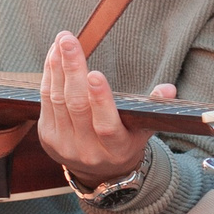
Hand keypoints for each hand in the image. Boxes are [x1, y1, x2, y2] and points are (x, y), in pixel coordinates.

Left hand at [37, 30, 172, 187]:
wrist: (98, 172)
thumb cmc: (125, 142)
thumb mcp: (143, 129)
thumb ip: (154, 108)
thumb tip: (168, 89)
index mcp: (115, 149)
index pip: (105, 125)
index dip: (100, 100)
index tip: (95, 74)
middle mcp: (86, 149)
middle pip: (77, 106)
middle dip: (72, 69)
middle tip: (69, 41)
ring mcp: (64, 144)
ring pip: (58, 100)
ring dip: (58, 67)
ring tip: (62, 41)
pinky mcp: (47, 136)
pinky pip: (46, 101)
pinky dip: (49, 76)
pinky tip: (53, 56)